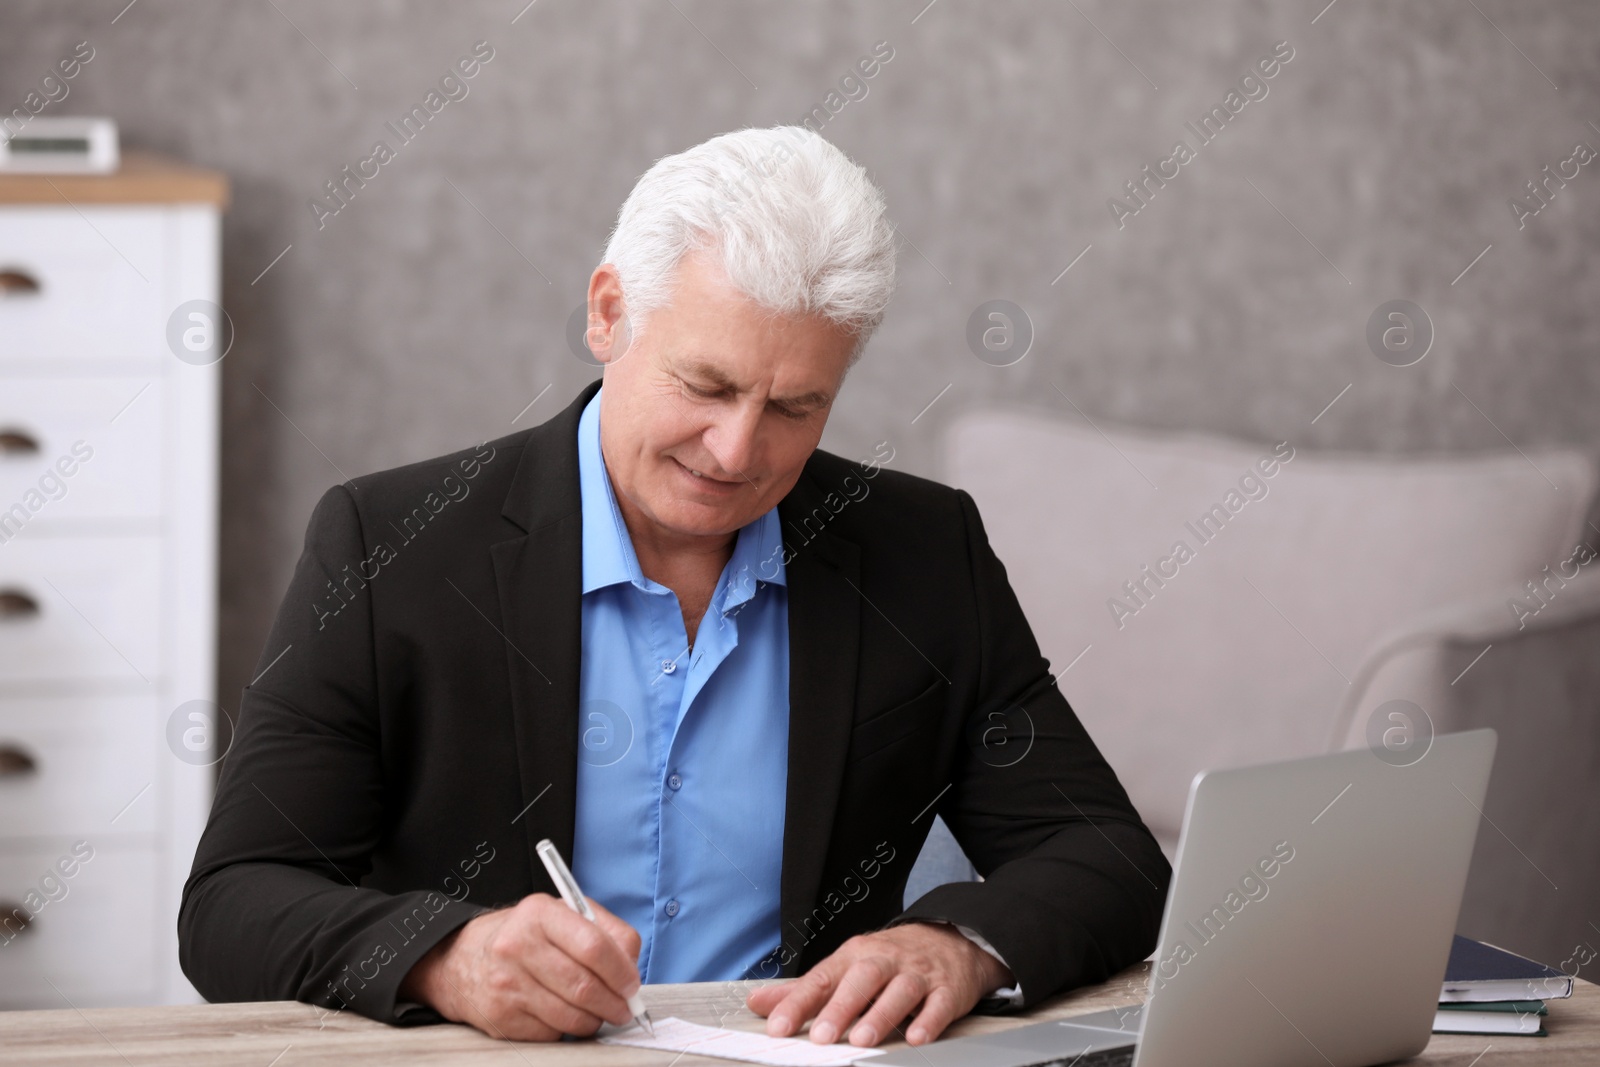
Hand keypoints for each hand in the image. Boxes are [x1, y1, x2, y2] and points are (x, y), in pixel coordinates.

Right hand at [398, 893, 642, 1040]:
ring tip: (599, 1012)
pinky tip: (564, 1014)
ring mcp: (507, 985)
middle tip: (626, 1009)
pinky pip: (552, 1032)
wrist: (462, 960)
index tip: (632, 985)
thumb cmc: (524, 936)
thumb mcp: (561, 915)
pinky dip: (568, 1029)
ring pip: (572, 1016)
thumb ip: (605, 931)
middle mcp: (518, 946)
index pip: (594, 946)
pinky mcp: (501, 1018)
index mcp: (539, 914)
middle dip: (616, 1004)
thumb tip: (632, 966)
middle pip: (585, 987)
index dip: (621, 971)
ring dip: (596, 1020)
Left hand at [746, 922, 1012, 1047]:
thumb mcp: (845, 967)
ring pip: (899, 990)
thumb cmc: (890, 959)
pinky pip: (939, 1004)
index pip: (821, 978)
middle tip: (821, 1036)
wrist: (950, 939)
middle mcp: (884, 961)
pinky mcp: (947, 989)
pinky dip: (929, 1021)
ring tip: (862, 1040)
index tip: (778, 1027)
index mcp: (854, 956)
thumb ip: (804, 990)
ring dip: (881, 1015)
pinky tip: (917, 1038)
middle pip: (861, 979)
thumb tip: (758, 1003)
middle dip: (840, 1008)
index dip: (798, 1003)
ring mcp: (917, 974)